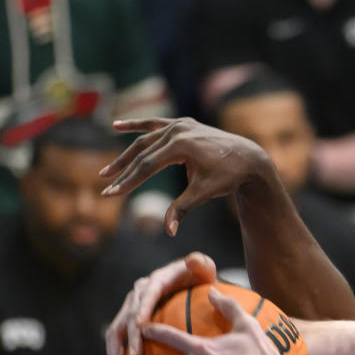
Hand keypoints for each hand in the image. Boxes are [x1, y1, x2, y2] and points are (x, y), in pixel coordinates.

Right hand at [99, 117, 274, 235]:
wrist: (249, 158)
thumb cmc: (228, 177)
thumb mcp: (205, 193)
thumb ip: (183, 208)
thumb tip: (168, 231)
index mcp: (182, 145)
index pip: (147, 166)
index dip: (128, 181)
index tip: (111, 194)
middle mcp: (178, 130)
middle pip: (143, 153)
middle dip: (123, 171)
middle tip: (104, 185)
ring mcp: (180, 125)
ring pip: (146, 140)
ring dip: (126, 154)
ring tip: (107, 170)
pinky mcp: (182, 124)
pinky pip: (155, 123)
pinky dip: (137, 125)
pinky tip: (116, 125)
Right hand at [106, 252, 216, 354]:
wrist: (191, 280)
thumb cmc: (200, 276)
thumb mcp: (203, 267)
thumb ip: (201, 263)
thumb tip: (192, 261)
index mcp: (156, 281)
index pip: (147, 296)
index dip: (141, 310)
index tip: (140, 327)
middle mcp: (139, 293)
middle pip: (127, 318)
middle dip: (127, 341)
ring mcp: (132, 307)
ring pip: (116, 331)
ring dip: (116, 353)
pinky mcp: (130, 319)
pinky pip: (119, 339)